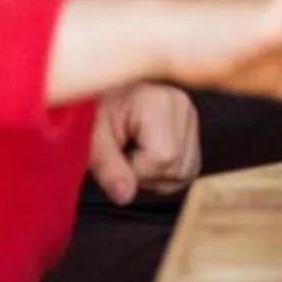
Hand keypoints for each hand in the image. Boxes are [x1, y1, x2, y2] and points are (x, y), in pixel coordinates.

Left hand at [88, 83, 197, 204]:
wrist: (97, 84)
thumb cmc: (91, 108)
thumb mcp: (91, 139)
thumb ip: (108, 168)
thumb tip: (125, 197)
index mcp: (160, 102)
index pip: (163, 157)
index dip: (134, 170)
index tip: (114, 156)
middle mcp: (183, 107)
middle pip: (177, 166)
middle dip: (145, 174)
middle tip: (121, 154)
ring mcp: (190, 116)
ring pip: (186, 170)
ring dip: (156, 175)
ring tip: (132, 154)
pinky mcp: (191, 128)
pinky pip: (188, 166)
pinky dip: (166, 172)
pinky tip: (145, 157)